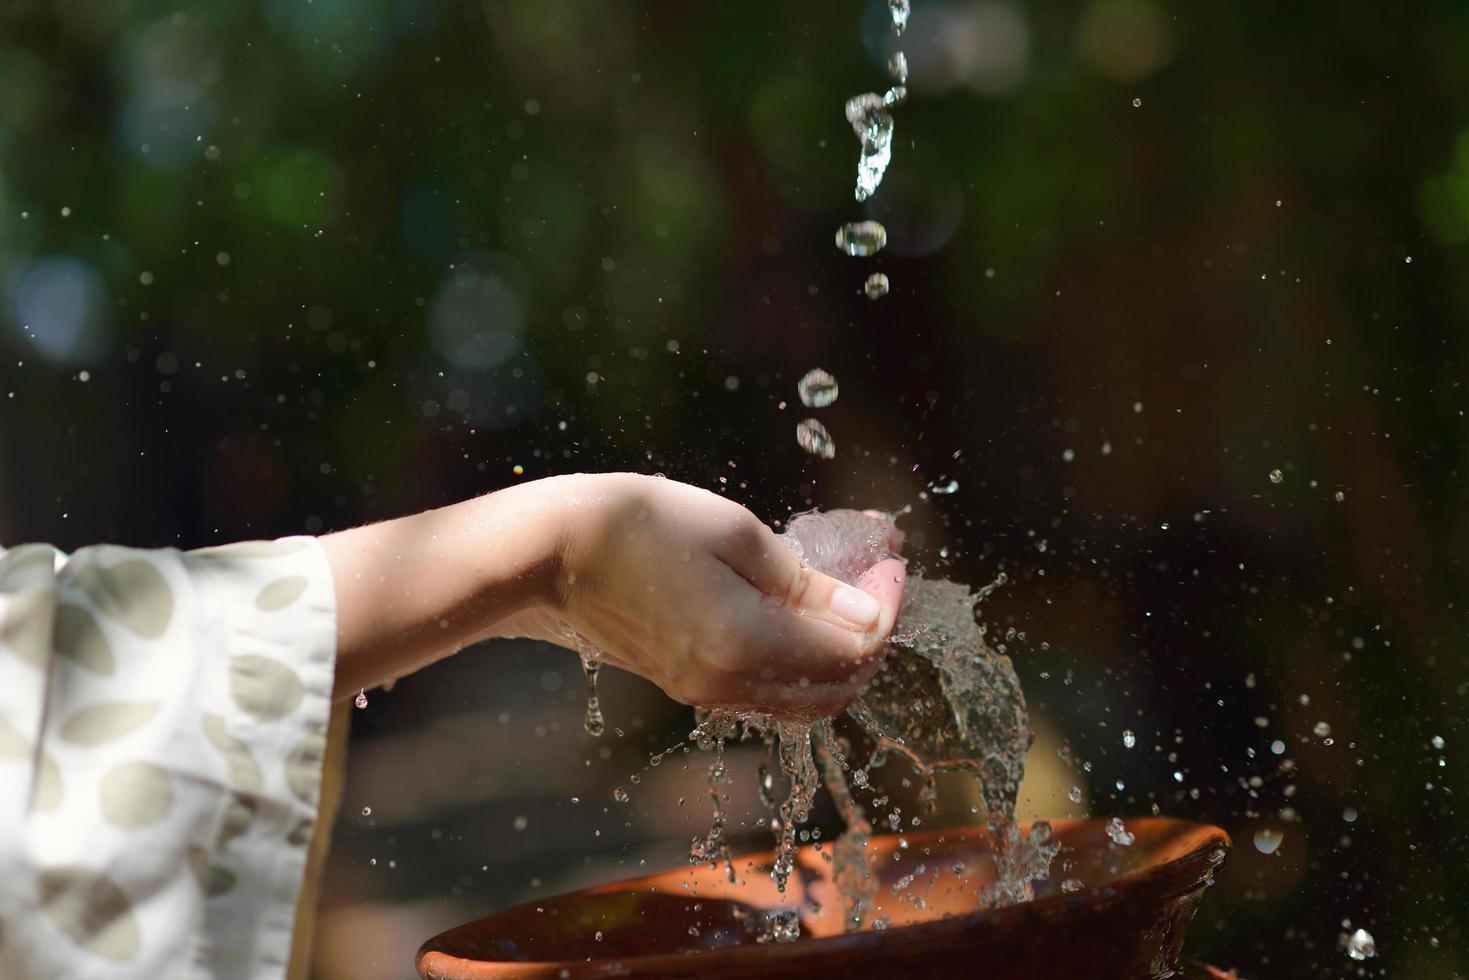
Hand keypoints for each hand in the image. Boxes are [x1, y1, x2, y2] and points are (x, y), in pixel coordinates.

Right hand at [496, 474, 905, 718]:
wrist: (550, 552)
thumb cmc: (640, 524)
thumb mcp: (734, 532)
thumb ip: (805, 580)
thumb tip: (864, 611)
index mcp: (747, 644)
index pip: (854, 648)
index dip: (886, 605)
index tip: (890, 559)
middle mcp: (730, 682)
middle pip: (835, 687)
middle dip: (871, 636)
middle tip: (875, 579)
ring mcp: (705, 689)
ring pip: (802, 697)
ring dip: (837, 652)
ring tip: (843, 592)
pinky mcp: (686, 682)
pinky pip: (765, 689)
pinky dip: (798, 658)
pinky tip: (796, 610)